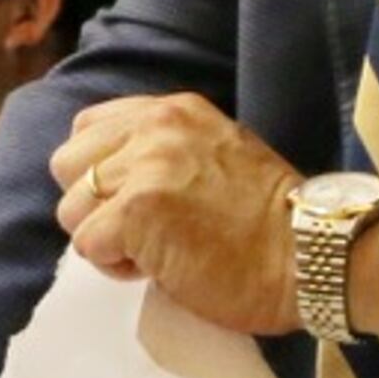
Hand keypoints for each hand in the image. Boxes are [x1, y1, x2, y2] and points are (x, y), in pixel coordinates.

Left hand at [49, 93, 303, 334]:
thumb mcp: (217, 152)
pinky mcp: (136, 214)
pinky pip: (88, 246)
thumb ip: (165, 150)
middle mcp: (154, 128)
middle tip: (141, 230)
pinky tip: (159, 267)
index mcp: (172, 110)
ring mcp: (143, 169)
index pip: (88, 127)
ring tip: (156, 250)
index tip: (135, 200)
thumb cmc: (270, 221)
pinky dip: (116, 267)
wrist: (310, 254)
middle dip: (93, 205)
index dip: (101, 173)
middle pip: (68, 166)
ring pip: (71, 210)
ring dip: (106, 240)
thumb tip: (112, 177)